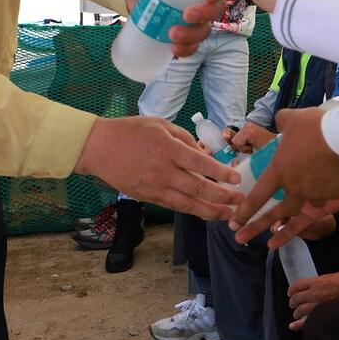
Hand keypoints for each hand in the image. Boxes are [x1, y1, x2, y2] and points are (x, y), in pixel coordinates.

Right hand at [75, 116, 240, 219]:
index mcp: (168, 149)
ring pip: (187, 204)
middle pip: (197, 189)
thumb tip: (204, 155)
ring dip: (209, 211)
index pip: (200, 164)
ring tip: (227, 215)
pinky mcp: (147, 197)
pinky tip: (203, 212)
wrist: (99, 148)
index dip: (220, 173)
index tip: (236, 179)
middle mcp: (163, 172)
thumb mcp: (161, 124)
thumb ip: (185, 139)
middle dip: (221, 197)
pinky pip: (173, 206)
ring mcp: (154, 187)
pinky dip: (190, 210)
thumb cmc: (130, 131)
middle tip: (239, 202)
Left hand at [124, 0, 229, 57]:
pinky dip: (186, 49)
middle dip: (206, 13)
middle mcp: (203, 1)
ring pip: (205, 30)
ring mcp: (196, 20)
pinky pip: (192, 46)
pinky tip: (174, 49)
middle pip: (217, 9)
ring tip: (172, 33)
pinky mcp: (186, 36)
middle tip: (187, 14)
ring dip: (192, 34)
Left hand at [230, 107, 338, 244]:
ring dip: (305, 203)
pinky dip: (327, 190)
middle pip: (281, 210)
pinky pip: (327, 195)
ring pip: (308, 204)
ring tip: (308, 196)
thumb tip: (281, 121)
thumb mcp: (292, 119)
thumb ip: (282, 122)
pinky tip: (333, 180)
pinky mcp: (333, 193)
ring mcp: (315, 193)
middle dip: (266, 222)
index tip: (235, 223)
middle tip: (256, 231)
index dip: (245, 212)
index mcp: (279, 171)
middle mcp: (295, 187)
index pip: (257, 196)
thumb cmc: (315, 126)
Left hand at [287, 270, 338, 329]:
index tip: (291, 292)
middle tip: (294, 304)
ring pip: (299, 311)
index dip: (291, 290)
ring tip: (298, 313)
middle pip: (296, 299)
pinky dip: (298, 324)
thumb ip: (318, 282)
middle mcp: (315, 293)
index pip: (296, 286)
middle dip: (293, 302)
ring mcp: (318, 305)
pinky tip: (294, 325)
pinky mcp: (323, 314)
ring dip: (297, 313)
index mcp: (316, 282)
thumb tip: (312, 285)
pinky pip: (307, 321)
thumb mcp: (330, 276)